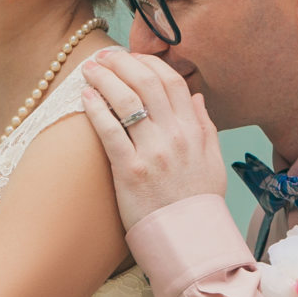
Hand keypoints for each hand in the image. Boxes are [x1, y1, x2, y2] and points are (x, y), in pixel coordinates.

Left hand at [81, 50, 225, 231]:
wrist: (188, 240)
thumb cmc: (198, 203)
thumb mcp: (212, 161)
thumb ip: (205, 126)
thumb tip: (196, 97)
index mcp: (194, 130)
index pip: (172, 82)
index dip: (149, 63)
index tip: (131, 58)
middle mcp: (174, 136)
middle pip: (146, 83)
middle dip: (122, 62)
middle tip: (103, 56)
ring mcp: (152, 152)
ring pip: (126, 101)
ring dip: (104, 78)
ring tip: (89, 69)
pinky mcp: (130, 171)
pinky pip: (110, 131)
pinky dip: (96, 109)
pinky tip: (85, 96)